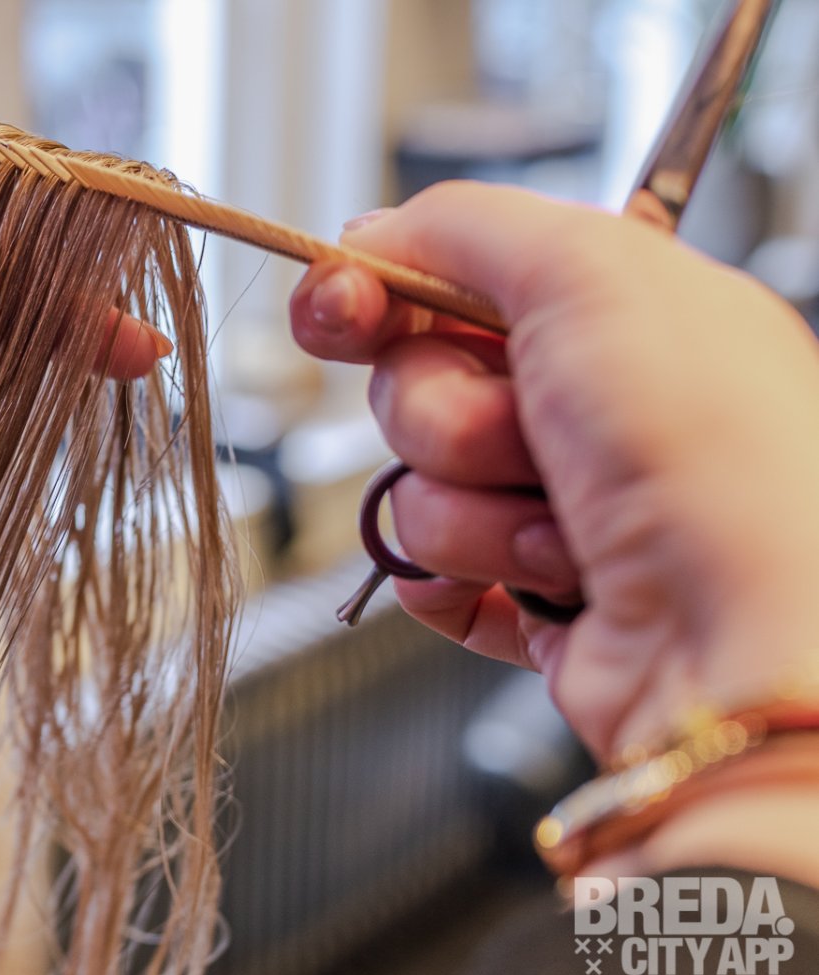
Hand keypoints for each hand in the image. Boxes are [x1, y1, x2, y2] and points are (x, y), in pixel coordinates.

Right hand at [290, 181, 818, 759]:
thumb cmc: (712, 453)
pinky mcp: (534, 596)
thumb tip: (370, 239)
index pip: (447, 281)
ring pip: (417, 490)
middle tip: (528, 433)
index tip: (339, 311)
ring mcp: (557, 504)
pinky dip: (461, 582)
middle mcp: (585, 407)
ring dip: (471, 513)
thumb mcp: (589, 272)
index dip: (376, 293)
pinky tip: (529, 583)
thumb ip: (464, 226)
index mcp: (611, 312)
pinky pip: (431, 576)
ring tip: (564, 527)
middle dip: (447, 417)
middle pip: (415, 387)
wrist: (744, 640)